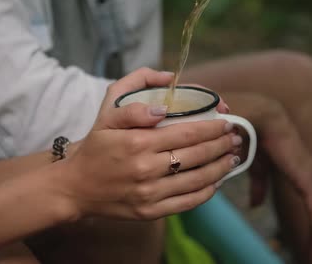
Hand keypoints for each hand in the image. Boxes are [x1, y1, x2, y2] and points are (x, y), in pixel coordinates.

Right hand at [60, 68, 241, 219]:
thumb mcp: (107, 113)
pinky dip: (207, 191)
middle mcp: (146, 169)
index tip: (225, 120)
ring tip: (233, 156)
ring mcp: (149, 193)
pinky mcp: (150, 212)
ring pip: (198, 180)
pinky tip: (217, 180)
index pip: (187, 132)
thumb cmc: (95, 147)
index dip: (211, 126)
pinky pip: (188, 202)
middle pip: (197, 155)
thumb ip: (134, 100)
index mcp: (137, 142)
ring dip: (221, 167)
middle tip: (235, 136)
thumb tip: (165, 100)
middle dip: (222, 144)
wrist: (75, 187)